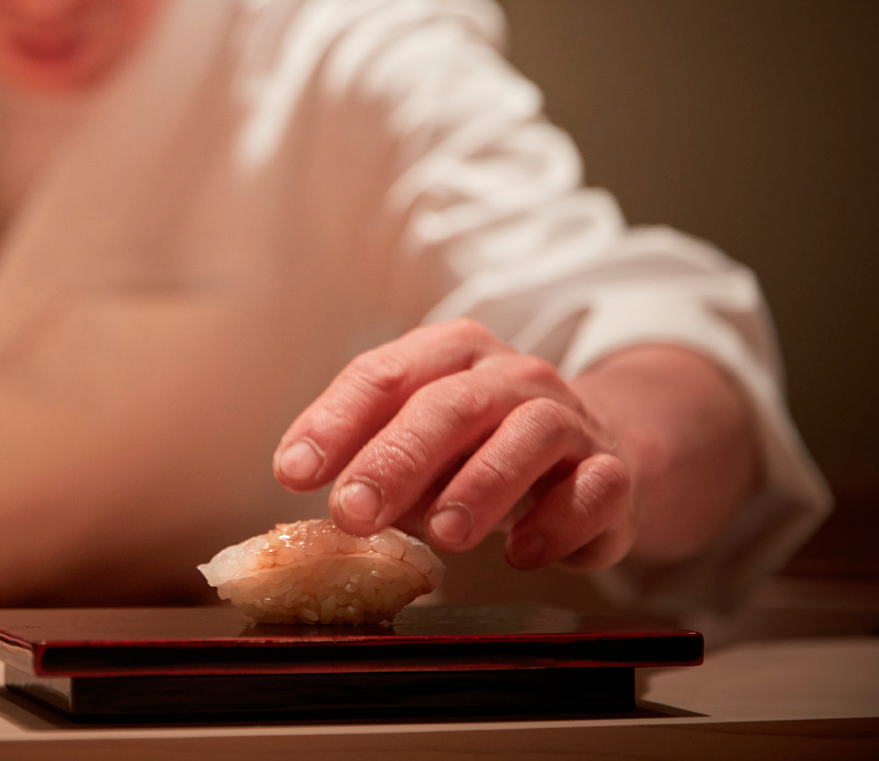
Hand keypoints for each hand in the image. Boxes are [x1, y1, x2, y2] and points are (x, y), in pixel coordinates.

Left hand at [273, 319, 636, 571]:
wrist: (600, 447)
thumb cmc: (486, 445)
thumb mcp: (425, 439)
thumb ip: (378, 458)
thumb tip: (330, 505)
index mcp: (450, 353)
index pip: (384, 374)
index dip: (335, 421)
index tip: (292, 471)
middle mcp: (510, 374)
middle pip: (450, 403)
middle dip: (395, 458)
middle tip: (353, 511)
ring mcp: (568, 417)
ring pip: (529, 433)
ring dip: (481, 485)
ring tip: (443, 534)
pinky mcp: (612, 470)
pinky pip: (595, 487)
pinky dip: (559, 521)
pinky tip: (525, 552)